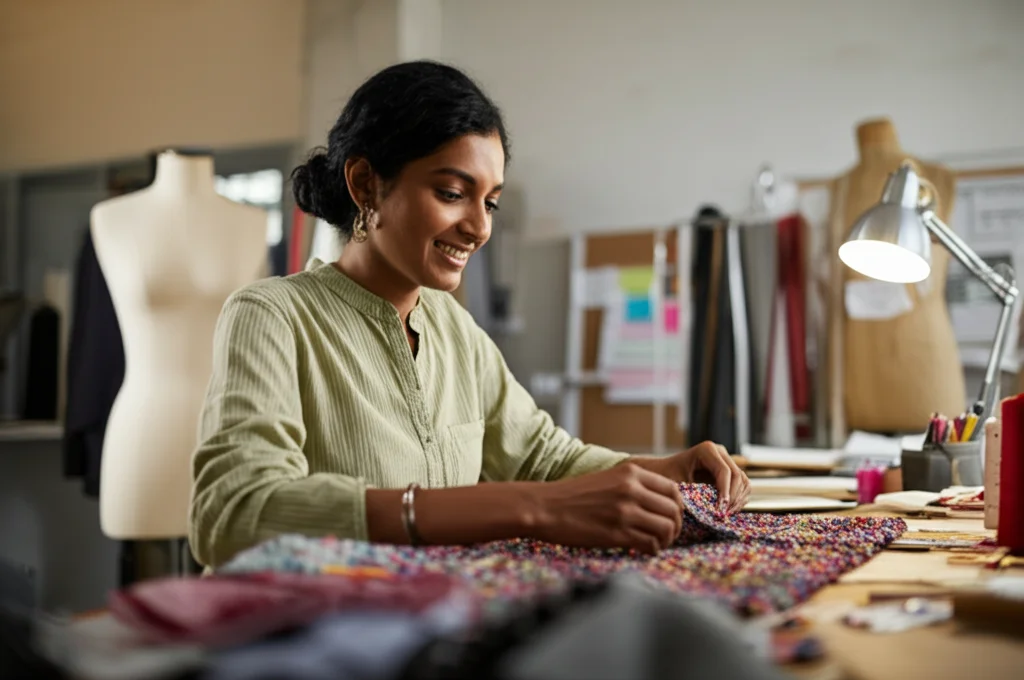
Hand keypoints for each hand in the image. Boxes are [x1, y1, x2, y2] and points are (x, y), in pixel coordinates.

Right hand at [531, 462, 685, 554]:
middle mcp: (631, 490)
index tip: (670, 517)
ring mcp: (625, 512)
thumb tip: (659, 502)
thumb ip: (634, 485)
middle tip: (667, 535)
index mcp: (631, 473)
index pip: (673, 490)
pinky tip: (644, 550)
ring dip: (666, 540)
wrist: (545, 507)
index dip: (677, 507)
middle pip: (674, 511)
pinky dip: (652, 550)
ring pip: (666, 529)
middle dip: (675, 526)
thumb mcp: (608, 478)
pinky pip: (650, 544)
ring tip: (656, 544)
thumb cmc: (573, 495)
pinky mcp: (617, 533)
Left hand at [636, 441, 750, 513]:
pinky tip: (727, 511)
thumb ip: (695, 495)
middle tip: (723, 515)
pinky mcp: (730, 471)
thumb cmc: (667, 476)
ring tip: (725, 515)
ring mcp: (727, 460)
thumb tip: (713, 511)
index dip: (726, 492)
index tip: (721, 510)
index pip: (725, 471)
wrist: (664, 472)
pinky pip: (743, 486)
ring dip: (738, 500)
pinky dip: (739, 499)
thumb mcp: (677, 484)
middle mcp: (720, 452)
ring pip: (743, 481)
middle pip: (738, 476)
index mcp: (707, 450)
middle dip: (733, 498)